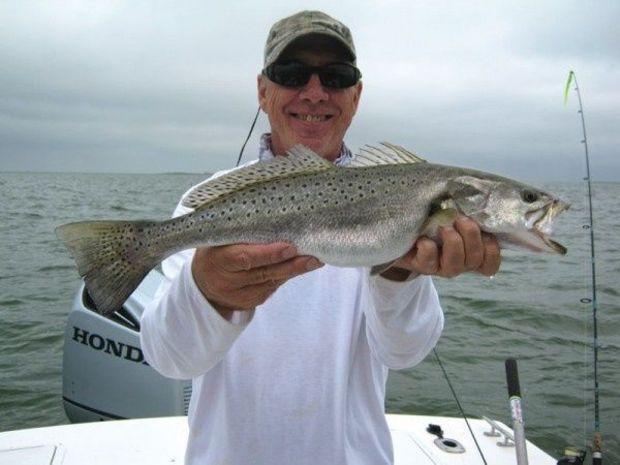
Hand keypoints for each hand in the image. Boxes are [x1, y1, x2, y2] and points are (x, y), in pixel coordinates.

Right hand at [192, 243, 322, 318]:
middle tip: (313, 256)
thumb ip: (239, 231)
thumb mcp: (218, 239)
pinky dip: (285, 276)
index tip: (290, 247)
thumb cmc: (215, 251)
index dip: (269, 254)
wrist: (202, 283)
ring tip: (314, 260)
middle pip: (264, 273)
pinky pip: (272, 288)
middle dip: (291, 265)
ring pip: (272, 282)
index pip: (245, 258)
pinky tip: (299, 267)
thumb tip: (274, 217)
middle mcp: (228, 281)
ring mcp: (239, 295)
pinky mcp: (249, 302)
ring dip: (294, 271)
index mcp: (218, 260)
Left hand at [384, 216, 500, 280]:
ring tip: (444, 226)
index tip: (486, 231)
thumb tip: (479, 195)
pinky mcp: (420, 265)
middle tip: (460, 218)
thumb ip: (468, 209)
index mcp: (470, 254)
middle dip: (471, 235)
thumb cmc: (433, 216)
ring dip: (453, 242)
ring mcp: (439, 267)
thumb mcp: (453, 212)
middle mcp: (458, 264)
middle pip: (475, 260)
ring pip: (455, 266)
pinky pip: (429, 260)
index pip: (490, 265)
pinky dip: (428, 247)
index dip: (492, 250)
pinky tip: (423, 237)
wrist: (400, 230)